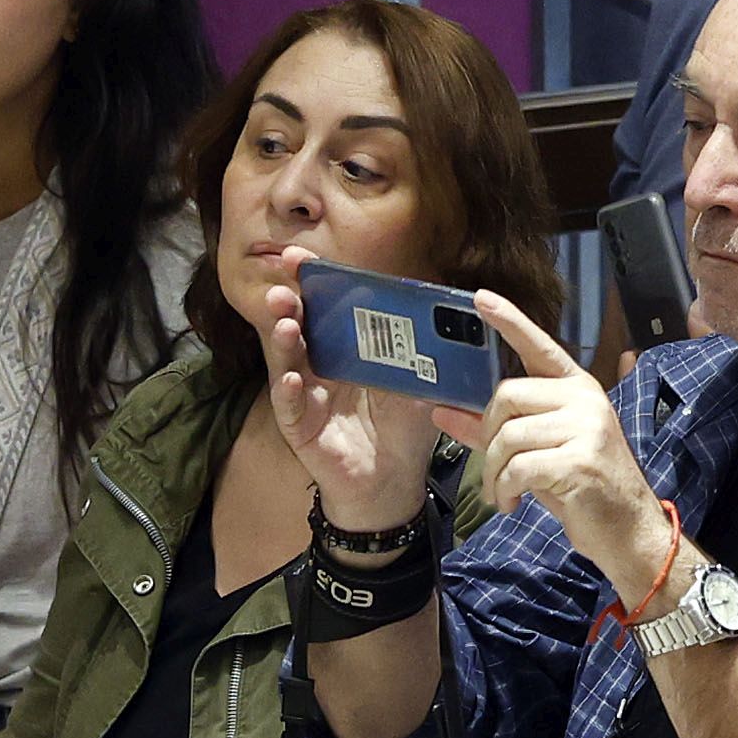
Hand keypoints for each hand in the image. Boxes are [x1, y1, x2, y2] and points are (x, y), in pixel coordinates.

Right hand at [253, 268, 444, 536]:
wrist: (393, 480)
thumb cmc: (402, 428)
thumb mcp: (419, 384)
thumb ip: (428, 354)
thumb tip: (455, 320)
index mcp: (344, 348)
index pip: (324, 307)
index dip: (311, 282)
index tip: (301, 258)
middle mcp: (318, 365)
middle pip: (297, 326)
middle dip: (288, 302)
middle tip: (285, 285)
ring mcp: (305, 394)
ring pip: (286, 361)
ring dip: (283, 339)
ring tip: (285, 321)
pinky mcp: (300, 427)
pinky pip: (291, 406)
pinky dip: (290, 391)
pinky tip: (294, 378)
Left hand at [463, 293, 671, 595]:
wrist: (627, 529)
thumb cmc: (581, 488)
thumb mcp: (537, 453)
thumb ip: (492, 431)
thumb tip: (441, 413)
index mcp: (576, 388)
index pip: (539, 346)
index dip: (509, 321)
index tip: (479, 297)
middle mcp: (584, 399)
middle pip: (507, 395)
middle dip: (487, 436)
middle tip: (491, 468)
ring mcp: (586, 428)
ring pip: (509, 436)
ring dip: (494, 473)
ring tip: (501, 494)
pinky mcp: (580, 461)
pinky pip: (519, 468)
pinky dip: (505, 490)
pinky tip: (511, 504)